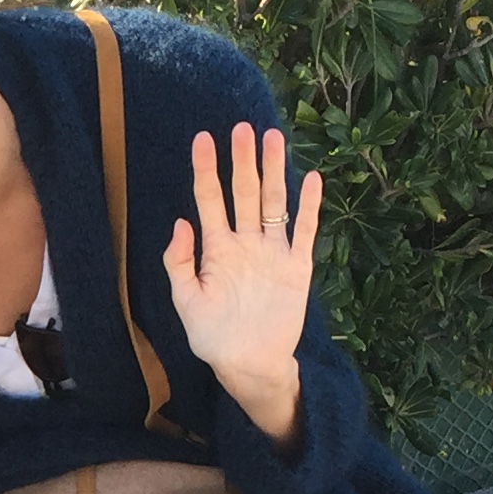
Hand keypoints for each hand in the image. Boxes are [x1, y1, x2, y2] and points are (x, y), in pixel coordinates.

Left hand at [162, 122, 319, 447]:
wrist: (249, 365)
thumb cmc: (213, 338)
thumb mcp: (186, 302)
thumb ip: (180, 263)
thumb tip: (180, 222)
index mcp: (216, 249)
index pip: (210, 200)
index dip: (207, 170)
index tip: (202, 140)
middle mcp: (245, 244)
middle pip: (245, 192)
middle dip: (243, 160)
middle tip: (242, 127)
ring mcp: (272, 253)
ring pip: (275, 203)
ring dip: (275, 172)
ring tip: (273, 138)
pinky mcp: (296, 268)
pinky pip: (303, 232)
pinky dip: (308, 206)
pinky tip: (312, 179)